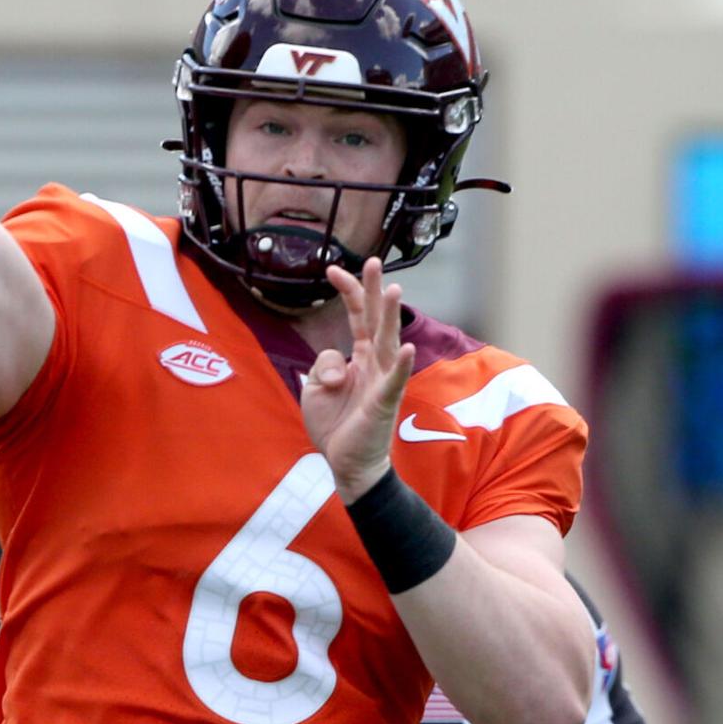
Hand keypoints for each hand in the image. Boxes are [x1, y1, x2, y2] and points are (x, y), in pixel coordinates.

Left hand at [300, 258, 413, 501]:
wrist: (346, 462)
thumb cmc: (335, 423)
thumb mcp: (314, 387)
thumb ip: (321, 365)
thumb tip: (338, 363)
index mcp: (360, 357)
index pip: (357, 317)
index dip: (348, 292)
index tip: (332, 269)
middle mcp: (375, 364)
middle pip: (376, 320)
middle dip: (374, 290)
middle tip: (373, 261)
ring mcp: (382, 381)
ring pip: (389, 343)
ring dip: (392, 317)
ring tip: (396, 291)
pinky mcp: (384, 403)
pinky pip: (395, 381)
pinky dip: (402, 365)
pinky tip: (408, 349)